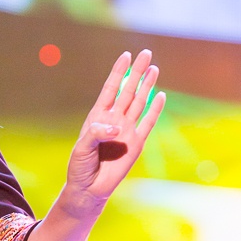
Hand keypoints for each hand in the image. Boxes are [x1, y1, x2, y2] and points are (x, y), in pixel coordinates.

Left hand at [65, 50, 166, 207]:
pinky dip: (155, 110)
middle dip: (137, 72)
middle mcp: (114, 119)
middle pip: (128, 90)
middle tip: (146, 53)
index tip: (126, 55)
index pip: (110, 88)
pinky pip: (148, 123)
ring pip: (140, 102)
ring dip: (147, 86)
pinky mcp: (137, 143)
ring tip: (154, 68)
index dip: (118, 72)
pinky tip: (160, 94)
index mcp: (98, 117)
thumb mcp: (82, 147)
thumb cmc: (80, 167)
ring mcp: (127, 130)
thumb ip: (96, 133)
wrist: (89, 188)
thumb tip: (117, 127)